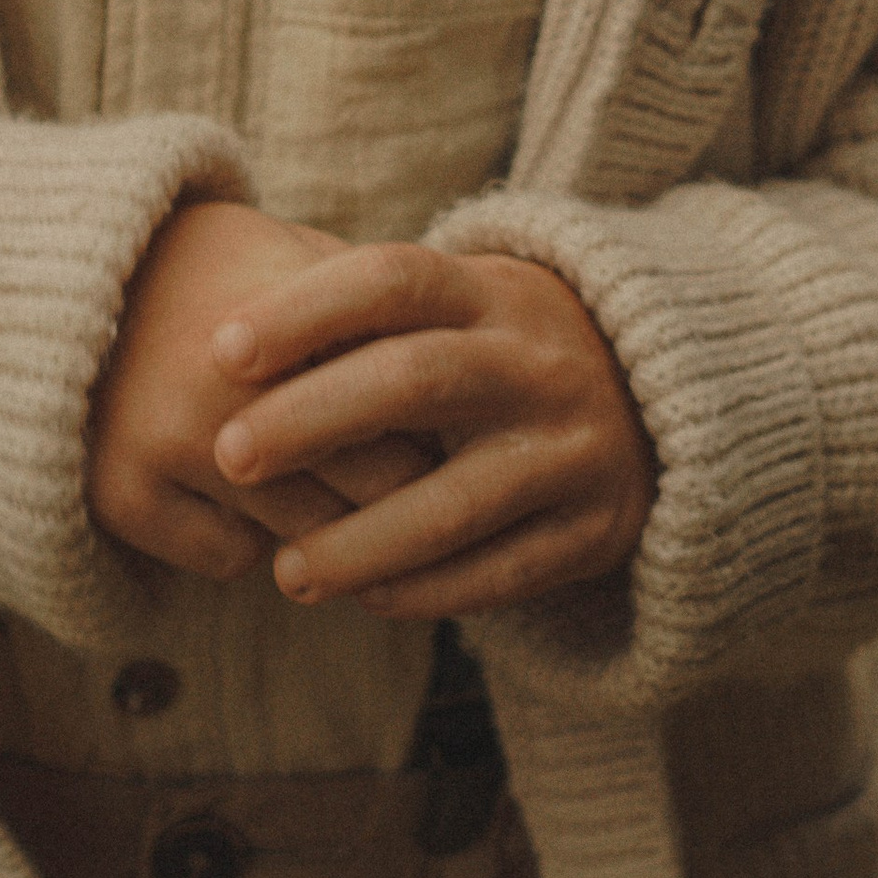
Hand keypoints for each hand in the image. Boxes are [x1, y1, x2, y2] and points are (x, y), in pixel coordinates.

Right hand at [89, 200, 438, 580]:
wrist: (54, 278)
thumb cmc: (203, 263)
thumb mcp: (290, 250)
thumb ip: (372, 302)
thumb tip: (469, 371)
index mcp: (287, 312)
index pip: (413, 404)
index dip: (443, 425)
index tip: (452, 433)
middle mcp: (228, 381)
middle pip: (381, 483)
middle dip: (408, 491)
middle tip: (411, 484)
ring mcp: (171, 442)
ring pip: (315, 537)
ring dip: (338, 528)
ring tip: (332, 490)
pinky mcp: (123, 495)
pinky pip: (232, 560)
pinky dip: (250, 543)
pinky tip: (245, 501)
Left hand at [206, 243, 655, 616]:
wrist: (657, 401)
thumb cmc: (498, 352)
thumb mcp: (461, 310)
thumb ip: (371, 323)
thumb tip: (227, 349)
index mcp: (493, 292)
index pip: (392, 280)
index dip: (304, 311)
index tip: (220, 350)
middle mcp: (537, 363)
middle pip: (417, 380)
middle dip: (313, 418)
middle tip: (227, 454)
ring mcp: (573, 447)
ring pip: (457, 500)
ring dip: (363, 541)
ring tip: (287, 573)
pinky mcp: (594, 528)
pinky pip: (502, 572)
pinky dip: (427, 590)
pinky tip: (364, 598)